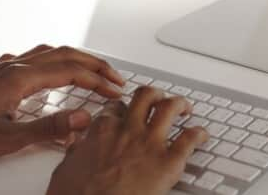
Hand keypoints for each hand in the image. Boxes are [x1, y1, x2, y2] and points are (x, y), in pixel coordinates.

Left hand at [0, 45, 124, 166]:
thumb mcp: (7, 140)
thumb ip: (48, 127)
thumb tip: (82, 118)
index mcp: (19, 79)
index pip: (71, 73)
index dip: (98, 81)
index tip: (115, 90)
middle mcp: (13, 67)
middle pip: (65, 55)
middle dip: (94, 65)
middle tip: (115, 77)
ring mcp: (2, 68)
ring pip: (49, 52)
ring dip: (75, 59)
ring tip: (92, 70)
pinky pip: (32, 56)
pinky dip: (53, 58)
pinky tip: (50, 69)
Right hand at [47, 87, 207, 194]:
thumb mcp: (66, 171)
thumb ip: (75, 154)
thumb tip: (76, 147)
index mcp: (102, 131)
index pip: (115, 108)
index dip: (123, 109)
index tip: (126, 112)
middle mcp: (128, 130)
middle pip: (145, 97)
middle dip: (155, 96)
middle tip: (160, 101)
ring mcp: (149, 143)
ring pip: (170, 107)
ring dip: (180, 104)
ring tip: (185, 108)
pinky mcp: (169, 161)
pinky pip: (190, 139)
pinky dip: (198, 134)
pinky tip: (201, 135)